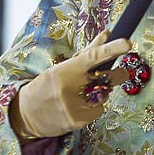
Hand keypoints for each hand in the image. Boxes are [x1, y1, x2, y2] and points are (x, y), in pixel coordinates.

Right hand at [10, 31, 130, 138]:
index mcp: (69, 69)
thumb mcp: (63, 66)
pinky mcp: (79, 120)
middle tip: (120, 73)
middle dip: (120, 74)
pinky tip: (79, 107)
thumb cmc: (48, 85)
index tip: (127, 44)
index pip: (94, 56)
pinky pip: (100, 110)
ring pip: (106, 95)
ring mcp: (76, 105)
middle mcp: (73, 86)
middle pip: (110, 78)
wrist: (26, 114)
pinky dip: (94, 108)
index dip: (112, 49)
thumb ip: (88, 53)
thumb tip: (108, 33)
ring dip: (100, 94)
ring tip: (81, 95)